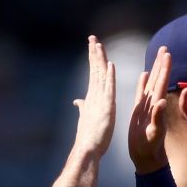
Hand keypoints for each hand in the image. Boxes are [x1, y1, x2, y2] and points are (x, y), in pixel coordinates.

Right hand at [71, 35, 116, 157]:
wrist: (88, 149)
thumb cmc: (88, 137)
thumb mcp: (86, 117)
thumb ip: (82, 107)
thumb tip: (76, 101)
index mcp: (93, 96)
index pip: (94, 73)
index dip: (93, 58)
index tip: (92, 44)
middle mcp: (95, 95)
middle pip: (95, 70)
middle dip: (93, 53)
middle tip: (92, 37)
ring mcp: (100, 101)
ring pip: (100, 76)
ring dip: (99, 60)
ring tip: (98, 44)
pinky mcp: (106, 108)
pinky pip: (109, 90)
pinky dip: (109, 77)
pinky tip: (110, 65)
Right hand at [126, 47, 172, 173]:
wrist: (146, 156)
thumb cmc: (150, 147)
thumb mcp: (154, 133)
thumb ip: (157, 118)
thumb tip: (161, 102)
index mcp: (156, 106)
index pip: (161, 82)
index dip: (164, 68)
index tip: (167, 54)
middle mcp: (153, 103)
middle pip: (158, 78)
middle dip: (161, 63)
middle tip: (165, 48)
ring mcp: (147, 106)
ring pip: (151, 82)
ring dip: (155, 69)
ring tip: (158, 56)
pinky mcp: (139, 111)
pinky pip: (141, 93)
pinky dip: (143, 83)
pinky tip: (144, 74)